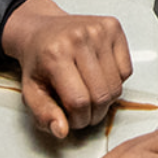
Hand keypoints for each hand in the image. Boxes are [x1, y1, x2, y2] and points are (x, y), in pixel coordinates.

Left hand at [0, 0, 133, 138]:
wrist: (42, 30)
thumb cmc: (38, 60)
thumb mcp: (31, 91)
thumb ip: (44, 114)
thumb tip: (62, 130)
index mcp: (55, 54)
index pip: (79, 101)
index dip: (79, 119)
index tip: (73, 119)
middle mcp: (79, 38)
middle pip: (101, 94)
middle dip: (94, 113)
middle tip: (84, 111)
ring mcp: (99, 30)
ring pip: (116, 86)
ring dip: (106, 99)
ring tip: (91, 94)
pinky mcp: (113, 27)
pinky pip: (126, 70)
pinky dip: (116, 81)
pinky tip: (100, 76)